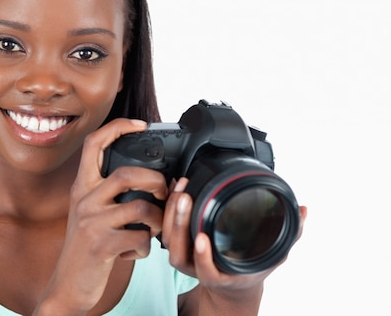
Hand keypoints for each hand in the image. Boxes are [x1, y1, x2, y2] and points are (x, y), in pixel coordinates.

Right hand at [35, 118, 168, 314]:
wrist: (68, 285)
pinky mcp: (101, 245)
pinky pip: (140, 239)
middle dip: (155, 182)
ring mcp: (91, 222)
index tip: (141, 125)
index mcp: (82, 187)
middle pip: (126, 173)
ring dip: (158, 221)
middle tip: (163, 193)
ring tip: (153, 229)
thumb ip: (109, 194)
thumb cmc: (88, 247)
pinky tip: (135, 252)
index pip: (94, 144)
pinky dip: (146, 248)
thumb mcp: (91, 213)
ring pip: (140, 208)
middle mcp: (83, 199)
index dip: (118, 127)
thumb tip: (150, 178)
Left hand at [162, 178, 307, 312]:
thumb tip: (304, 210)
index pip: (206, 271)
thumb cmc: (252, 266)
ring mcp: (185, 257)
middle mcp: (199, 268)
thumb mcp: (274, 253)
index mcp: (221, 275)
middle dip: (179, 223)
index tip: (202, 237)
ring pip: (168, 240)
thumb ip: (291, 232)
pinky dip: (168, 208)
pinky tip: (176, 188)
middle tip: (186, 198)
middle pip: (179, 251)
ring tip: (181, 189)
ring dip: (171, 214)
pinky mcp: (177, 243)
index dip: (202, 257)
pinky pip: (165, 228)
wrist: (232, 281)